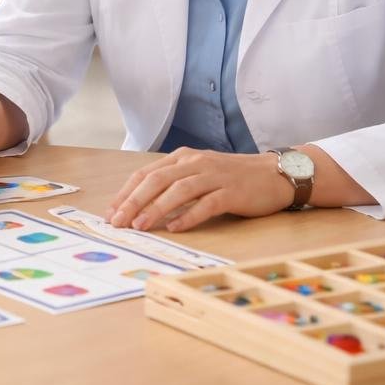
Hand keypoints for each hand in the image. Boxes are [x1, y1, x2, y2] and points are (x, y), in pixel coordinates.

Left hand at [105, 148, 295, 232]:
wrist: (273, 174)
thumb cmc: (231, 178)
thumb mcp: (198, 173)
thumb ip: (173, 183)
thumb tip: (140, 206)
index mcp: (182, 157)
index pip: (146, 174)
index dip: (126, 193)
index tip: (111, 213)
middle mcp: (195, 163)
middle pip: (157, 180)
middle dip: (133, 201)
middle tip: (118, 222)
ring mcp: (214, 176)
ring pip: (178, 190)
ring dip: (156, 208)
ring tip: (140, 225)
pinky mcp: (232, 192)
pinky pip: (207, 203)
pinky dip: (189, 215)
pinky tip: (175, 227)